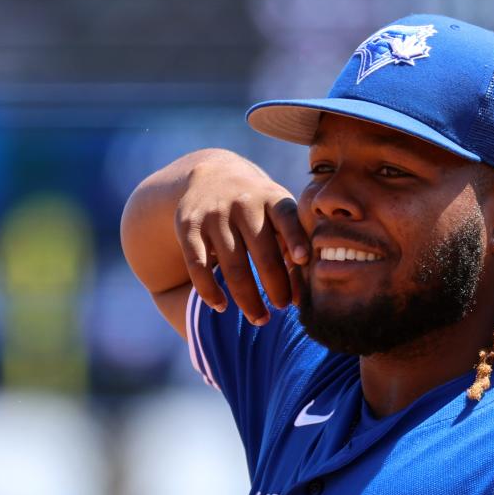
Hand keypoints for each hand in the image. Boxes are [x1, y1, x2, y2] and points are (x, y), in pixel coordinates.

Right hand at [171, 151, 309, 324]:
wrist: (210, 176)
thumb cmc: (258, 208)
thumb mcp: (277, 213)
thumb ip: (291, 246)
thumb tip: (297, 297)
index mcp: (272, 199)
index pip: (287, 219)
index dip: (295, 239)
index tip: (304, 260)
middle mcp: (244, 205)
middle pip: (262, 254)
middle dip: (275, 286)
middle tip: (282, 309)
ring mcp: (215, 216)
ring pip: (233, 267)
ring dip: (247, 299)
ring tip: (259, 318)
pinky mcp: (189, 227)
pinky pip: (198, 266)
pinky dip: (209, 290)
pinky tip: (221, 306)